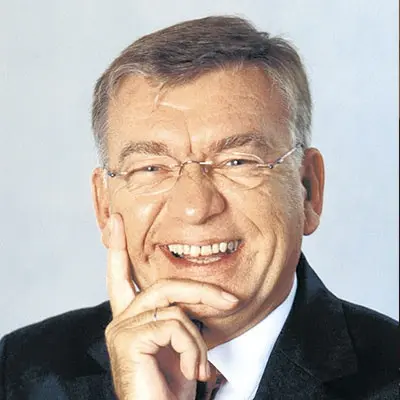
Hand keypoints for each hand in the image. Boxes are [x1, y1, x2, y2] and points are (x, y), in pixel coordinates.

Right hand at [105, 214, 238, 399]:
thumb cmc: (171, 388)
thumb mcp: (180, 345)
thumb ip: (177, 316)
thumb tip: (196, 298)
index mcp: (130, 319)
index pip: (121, 276)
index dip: (117, 249)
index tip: (115, 221)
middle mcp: (120, 320)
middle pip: (164, 286)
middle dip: (202, 291)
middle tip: (231, 302)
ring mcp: (122, 329)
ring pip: (175, 307)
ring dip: (199, 339)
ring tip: (201, 367)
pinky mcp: (127, 340)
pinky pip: (174, 325)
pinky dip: (192, 348)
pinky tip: (191, 372)